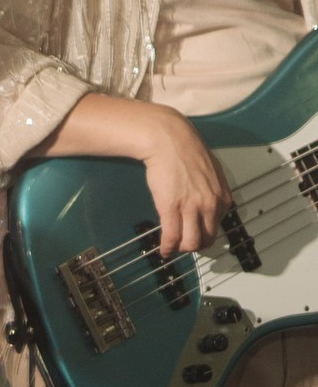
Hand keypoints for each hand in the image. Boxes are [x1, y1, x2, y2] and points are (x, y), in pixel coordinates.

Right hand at [53, 91, 226, 257]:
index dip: (205, 234)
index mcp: (222, 196)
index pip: (218, 227)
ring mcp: (191, 208)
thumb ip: (212, 188)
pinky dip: (167, 247)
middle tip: (185, 243)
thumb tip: (207, 198)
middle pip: (206, 239)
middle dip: (195, 245)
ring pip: (191, 243)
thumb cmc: (185, 147)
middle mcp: (210, 205)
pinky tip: (163, 249)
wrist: (167, 138)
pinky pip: (171, 237)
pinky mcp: (171, 208)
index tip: (197, 234)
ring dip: (181, 248)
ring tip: (173, 247)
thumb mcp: (211, 169)